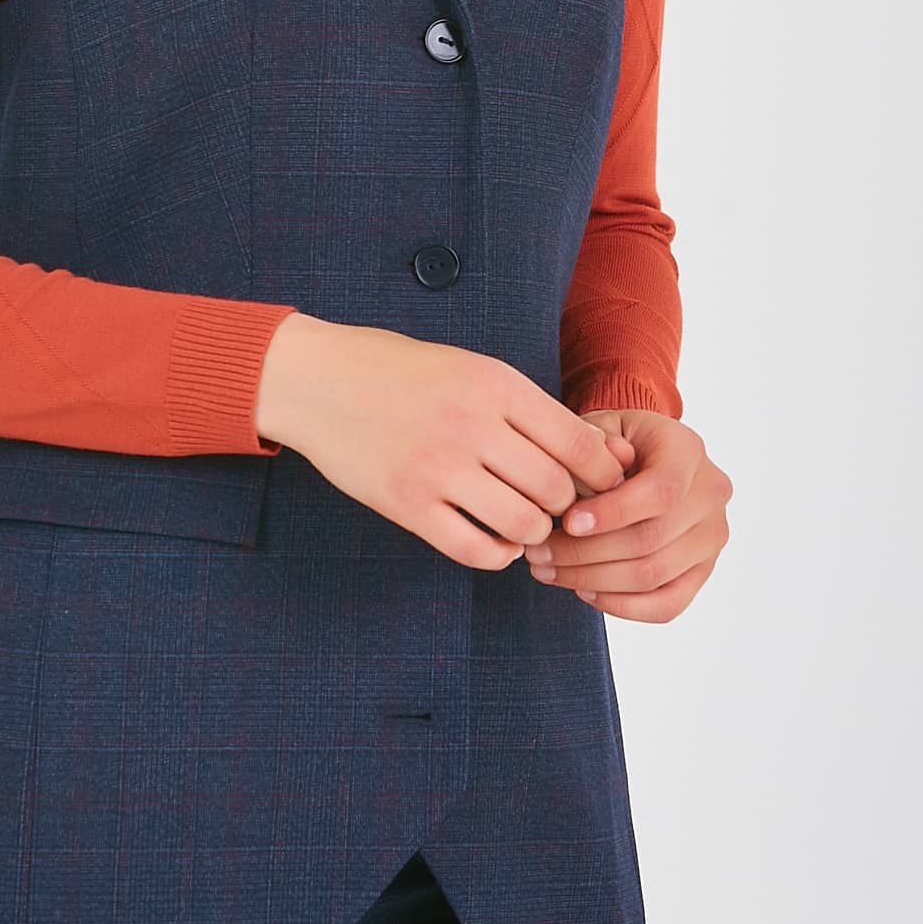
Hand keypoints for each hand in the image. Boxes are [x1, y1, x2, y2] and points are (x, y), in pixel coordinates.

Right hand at [254, 315, 636, 570]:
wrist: (319, 380)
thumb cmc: (403, 372)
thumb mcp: (473, 369)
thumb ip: (529, 408)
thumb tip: (597, 453)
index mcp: (495, 385)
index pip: (578, 441)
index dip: (603, 472)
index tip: (603, 485)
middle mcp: (471, 426)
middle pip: (556, 489)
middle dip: (568, 507)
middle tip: (559, 508)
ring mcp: (438, 468)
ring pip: (522, 524)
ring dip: (534, 532)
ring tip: (526, 523)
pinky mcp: (407, 504)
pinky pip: (474, 550)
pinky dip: (497, 555)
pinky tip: (496, 542)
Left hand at [521, 408, 731, 621]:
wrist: (644, 455)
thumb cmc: (617, 442)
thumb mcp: (601, 427)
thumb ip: (593, 446)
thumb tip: (587, 482)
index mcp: (688, 451)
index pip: (661, 491)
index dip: (613, 513)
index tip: (567, 523)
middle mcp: (710, 494)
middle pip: (651, 539)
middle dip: (586, 553)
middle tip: (539, 555)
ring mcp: (711, 536)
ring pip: (653, 575)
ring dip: (593, 580)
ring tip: (549, 572)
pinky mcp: (702, 571)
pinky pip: (667, 605)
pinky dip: (621, 606)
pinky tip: (584, 590)